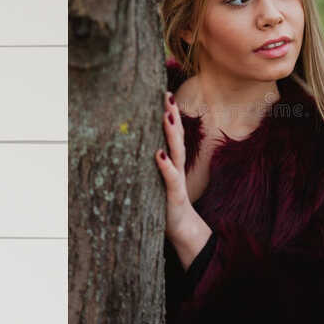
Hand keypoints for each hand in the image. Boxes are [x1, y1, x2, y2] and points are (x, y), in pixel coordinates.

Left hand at [154, 90, 211, 264]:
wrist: (183, 229)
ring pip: (176, 152)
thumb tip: (140, 148)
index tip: (164, 93)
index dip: (170, 114)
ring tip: (166, 115)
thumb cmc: (166, 203)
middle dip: (172, 115)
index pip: (173, 134)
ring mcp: (176, 179)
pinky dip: (165, 165)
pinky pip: (170, 177)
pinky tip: (159, 153)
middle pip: (177, 136)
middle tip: (167, 95)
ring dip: (171, 134)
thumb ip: (155, 165)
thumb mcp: (158, 180)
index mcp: (173, 162)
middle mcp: (177, 166)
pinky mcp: (174, 194)